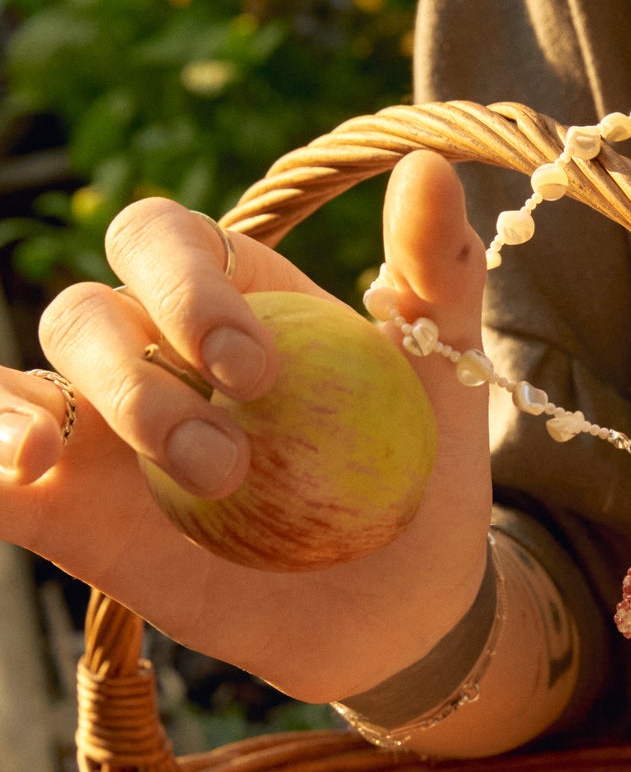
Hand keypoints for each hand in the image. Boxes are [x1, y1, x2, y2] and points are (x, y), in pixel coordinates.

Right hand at [8, 152, 491, 703]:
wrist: (404, 603)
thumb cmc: (420, 471)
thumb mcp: (446, 371)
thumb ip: (436, 272)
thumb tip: (431, 169)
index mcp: (220, 296)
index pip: (158, 239)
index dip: (182, 282)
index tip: (254, 368)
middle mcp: (144, 351)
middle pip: (83, 315)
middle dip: (135, 376)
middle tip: (223, 461)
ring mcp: (98, 435)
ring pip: (20, 386)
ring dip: (32, 413)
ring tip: (72, 461)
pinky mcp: (68, 515)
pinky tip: (19, 469)